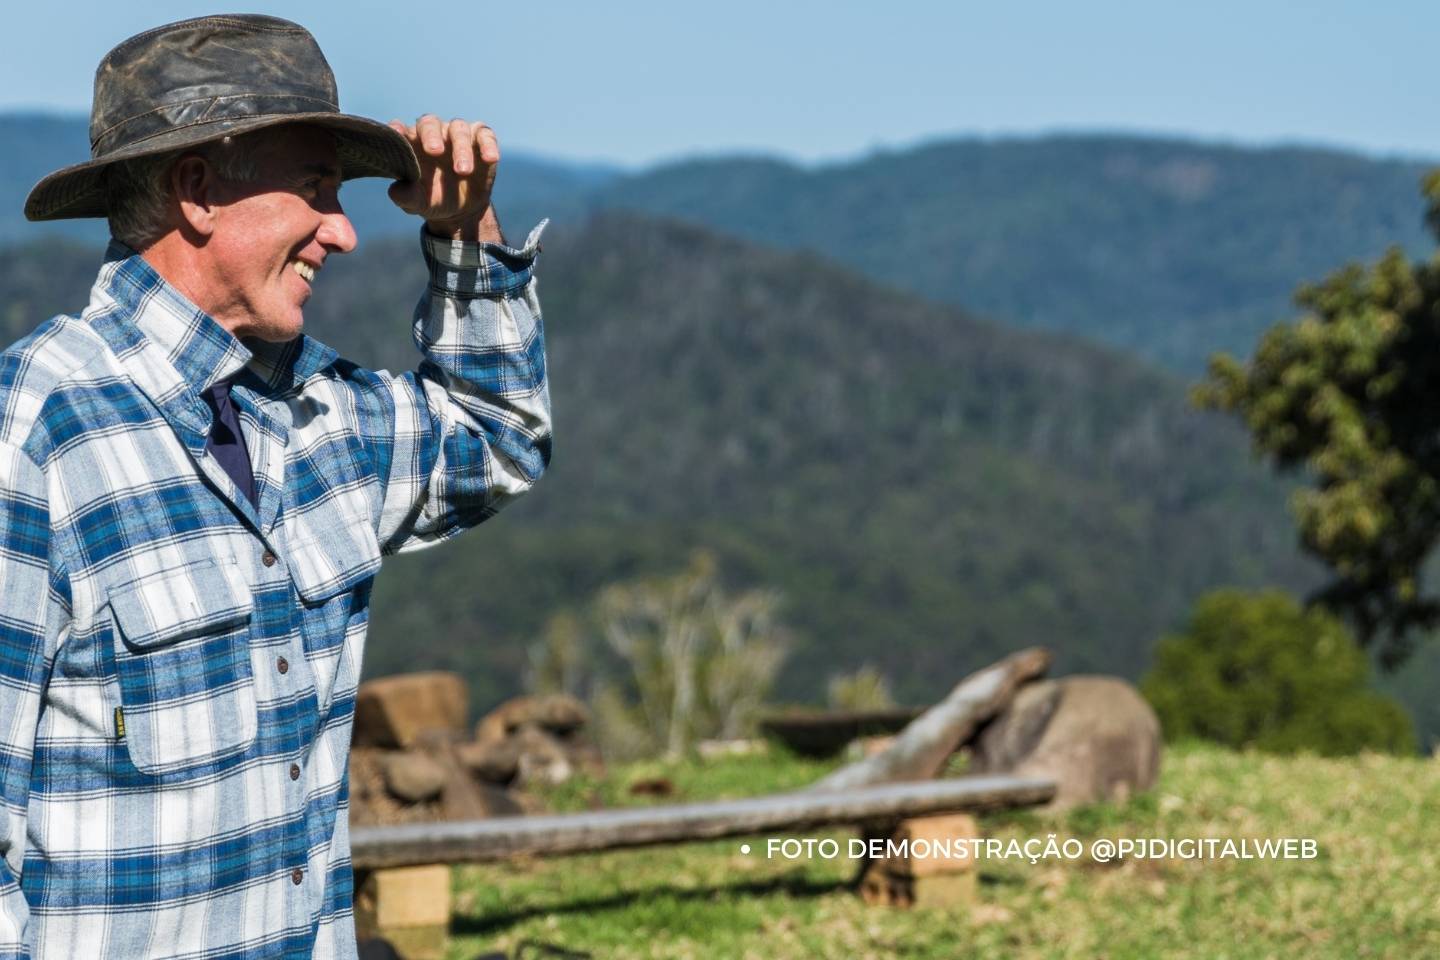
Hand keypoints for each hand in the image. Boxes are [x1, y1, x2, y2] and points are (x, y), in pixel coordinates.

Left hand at [387, 114, 502, 242]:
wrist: (461, 210)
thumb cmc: (433, 200)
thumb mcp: (419, 203)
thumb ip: (406, 197)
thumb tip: (394, 190)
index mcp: (412, 144)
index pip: (401, 129)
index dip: (397, 129)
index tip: (396, 133)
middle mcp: (433, 133)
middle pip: (430, 123)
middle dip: (431, 135)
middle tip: (434, 151)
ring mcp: (457, 135)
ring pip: (458, 129)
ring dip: (461, 148)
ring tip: (463, 171)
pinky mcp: (481, 140)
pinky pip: (485, 136)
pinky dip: (488, 145)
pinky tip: (490, 159)